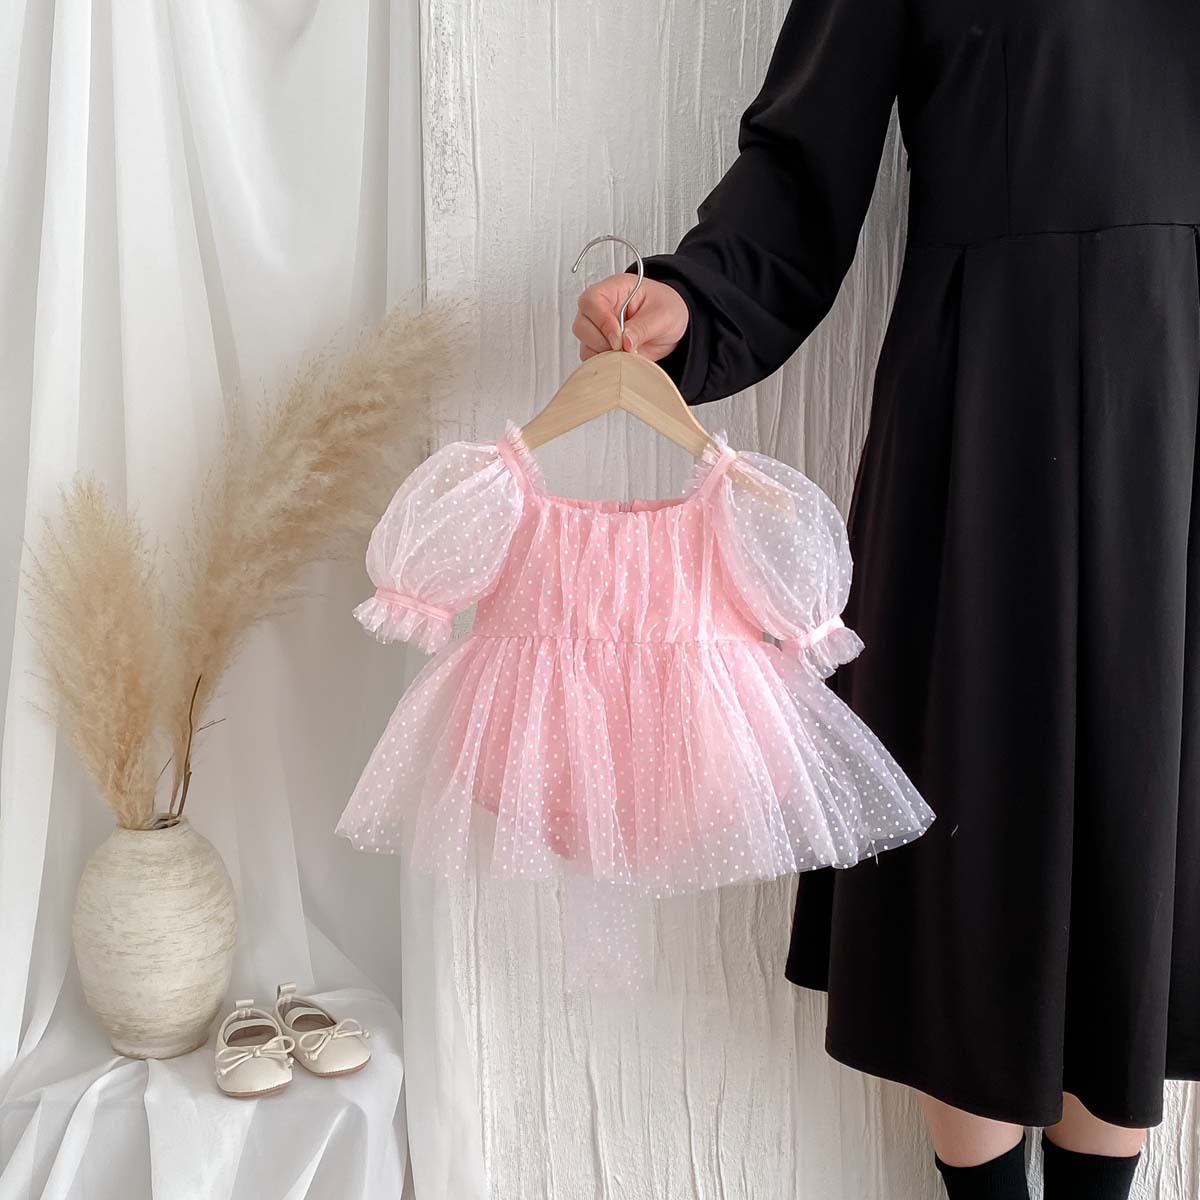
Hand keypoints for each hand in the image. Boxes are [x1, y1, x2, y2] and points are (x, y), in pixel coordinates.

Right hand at [573, 274, 688, 362]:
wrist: (671, 325)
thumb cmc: (666, 308)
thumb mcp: (663, 315)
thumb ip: (643, 327)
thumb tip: (625, 342)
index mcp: (614, 289)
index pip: (592, 301)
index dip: (602, 321)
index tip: (618, 338)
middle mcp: (600, 308)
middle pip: (581, 325)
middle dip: (602, 342)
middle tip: (625, 348)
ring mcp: (597, 328)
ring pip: (585, 344)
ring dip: (604, 354)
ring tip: (628, 353)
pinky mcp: (599, 346)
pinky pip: (591, 358)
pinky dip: (604, 364)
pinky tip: (622, 359)